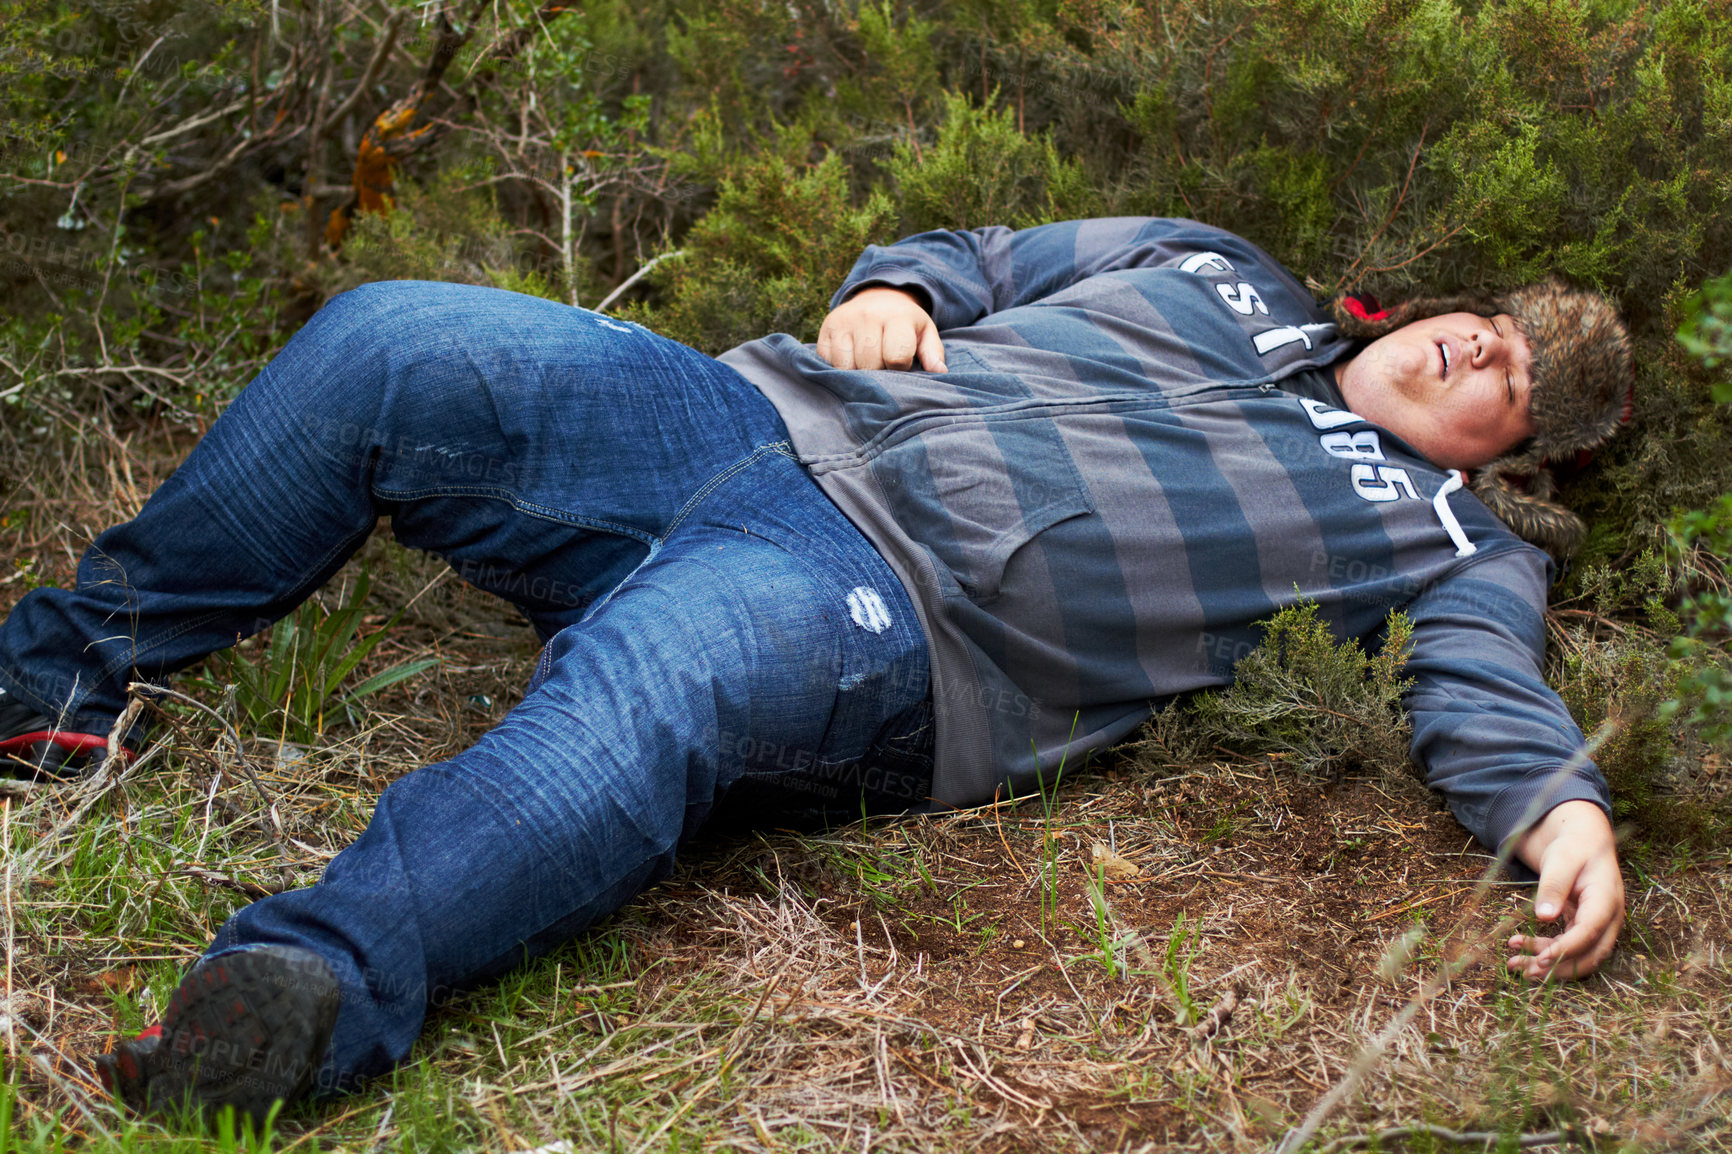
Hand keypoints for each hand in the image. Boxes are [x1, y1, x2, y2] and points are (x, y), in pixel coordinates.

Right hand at [816, 287, 947, 371]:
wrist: (877, 298)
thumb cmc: (905, 324)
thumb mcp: (925, 332)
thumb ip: (933, 352)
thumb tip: (939, 371)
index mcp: (897, 316)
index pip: (896, 356)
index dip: (900, 368)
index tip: (901, 365)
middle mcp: (867, 315)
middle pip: (869, 363)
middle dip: (878, 373)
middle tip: (883, 367)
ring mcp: (843, 322)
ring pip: (846, 366)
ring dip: (858, 373)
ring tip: (867, 366)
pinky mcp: (825, 330)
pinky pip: (829, 363)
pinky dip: (840, 369)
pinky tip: (851, 361)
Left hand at [1505, 799, 1623, 980]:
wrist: (1583, 842)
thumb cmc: (1574, 847)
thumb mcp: (1562, 858)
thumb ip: (1554, 885)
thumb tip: (1544, 916)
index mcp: (1606, 899)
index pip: (1590, 932)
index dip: (1567, 948)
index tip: (1541, 959)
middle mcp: (1608, 918)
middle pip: (1590, 954)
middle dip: (1557, 967)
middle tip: (1523, 969)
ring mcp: (1599, 926)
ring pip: (1579, 956)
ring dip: (1549, 965)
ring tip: (1514, 963)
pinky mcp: (1585, 928)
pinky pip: (1570, 948)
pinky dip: (1548, 953)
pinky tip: (1522, 950)